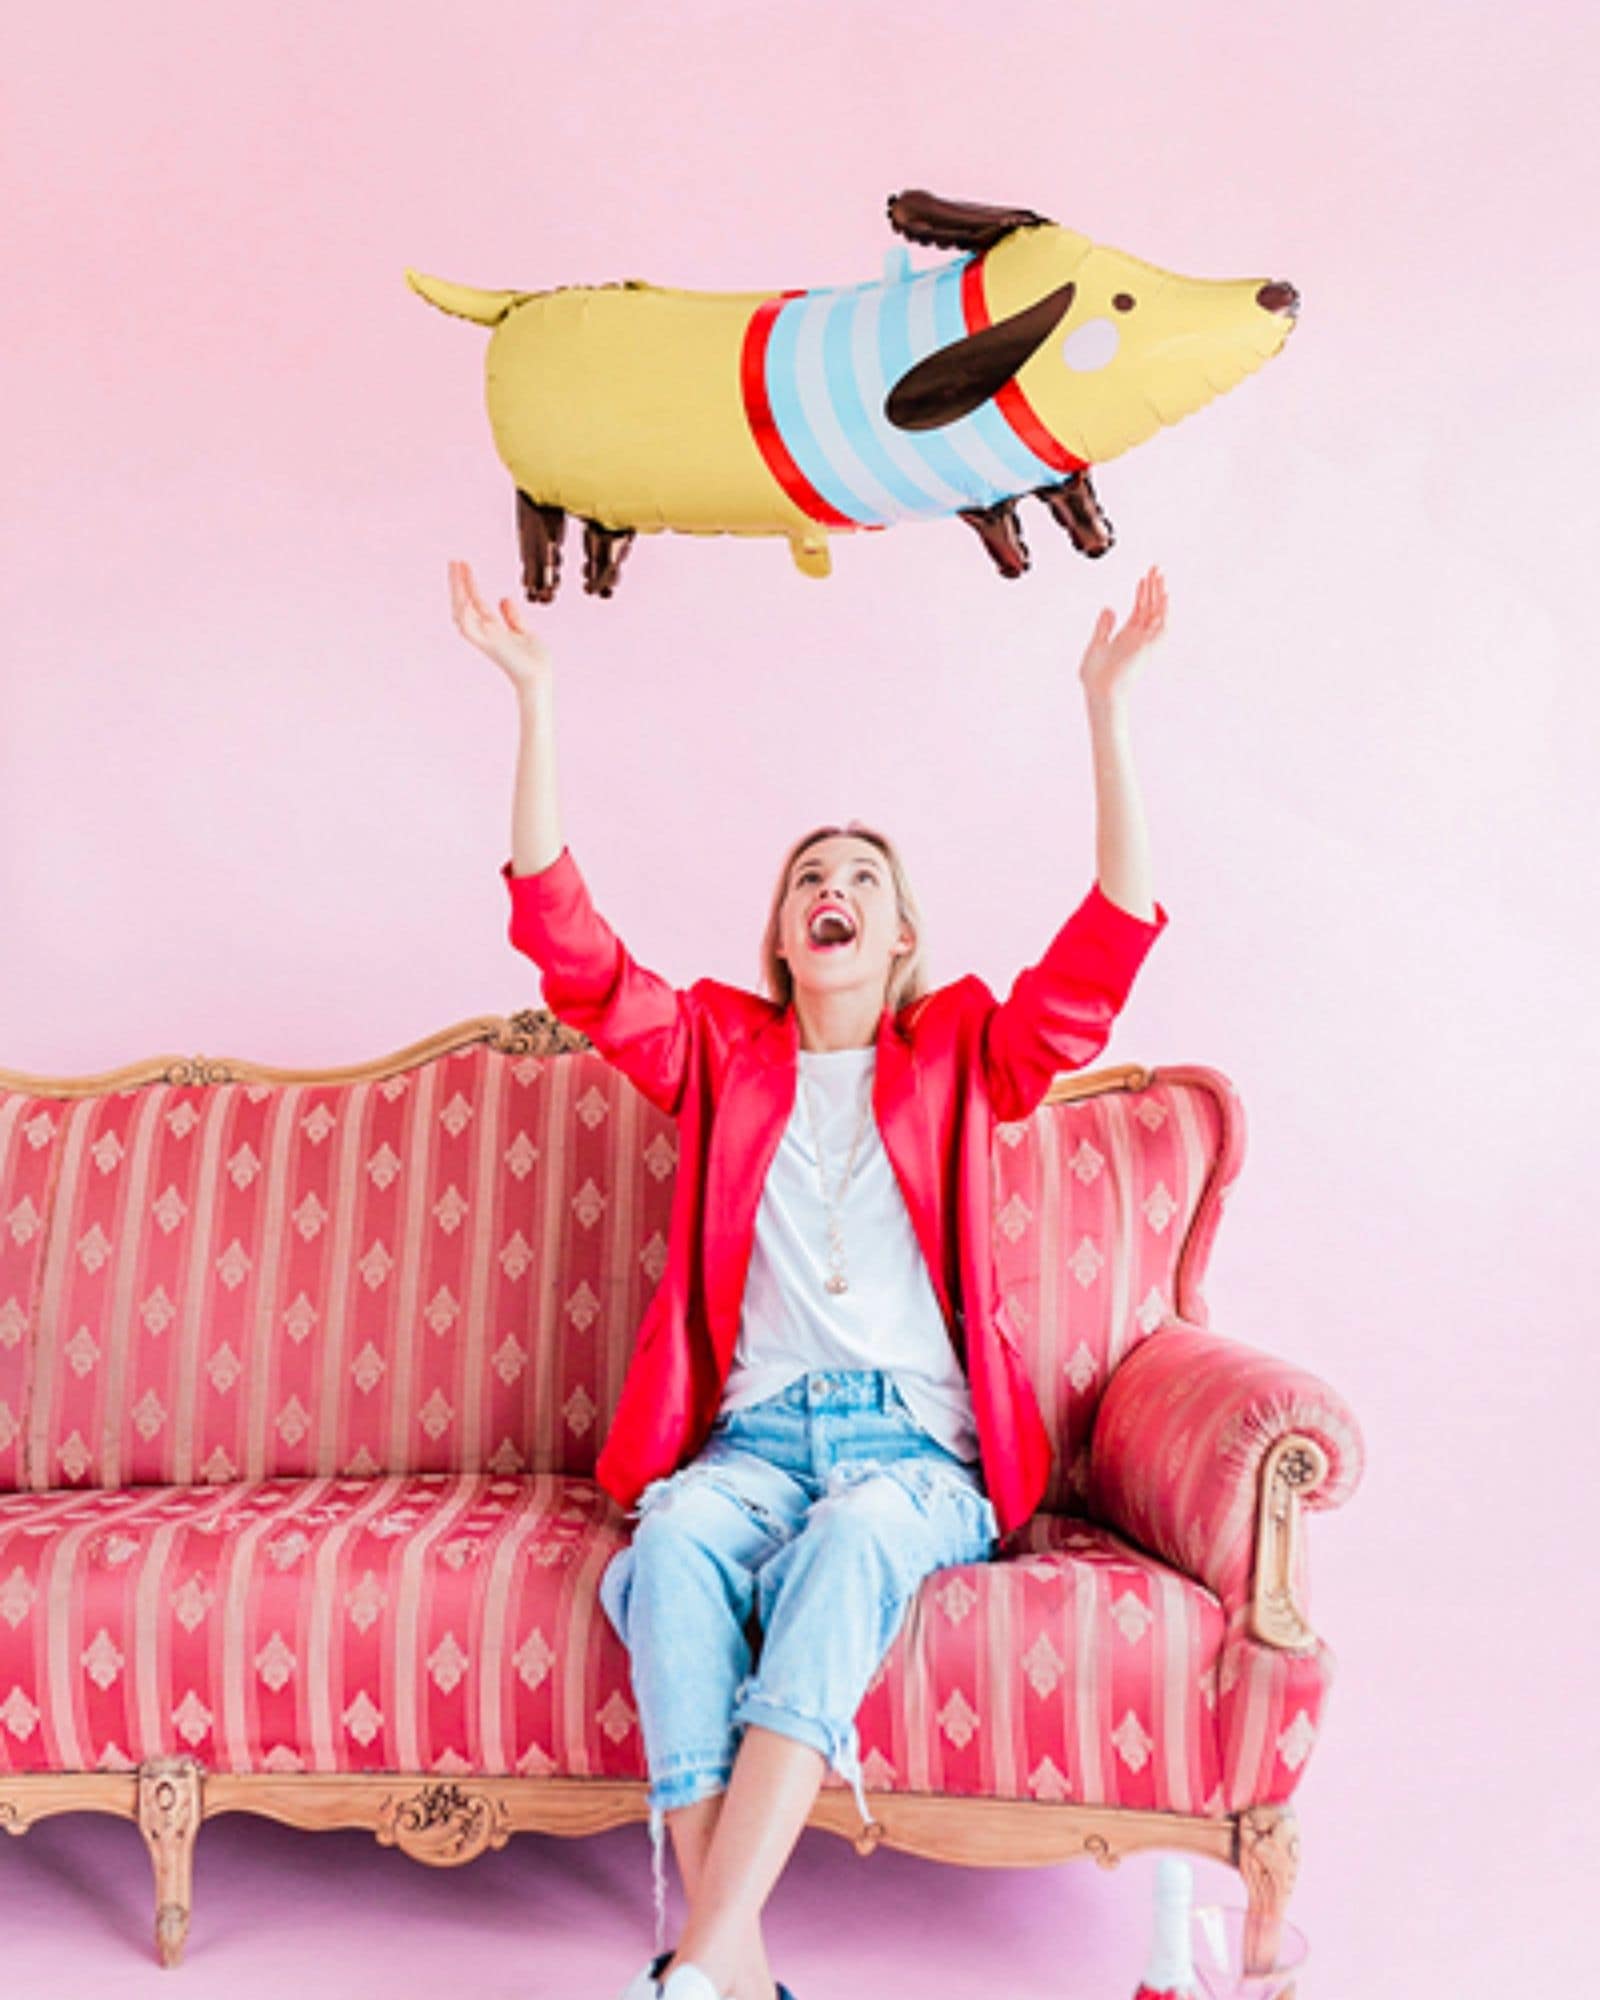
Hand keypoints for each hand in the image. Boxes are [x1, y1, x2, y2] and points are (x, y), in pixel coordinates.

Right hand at [448, 559, 551, 693]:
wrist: (539, 677)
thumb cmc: (534, 661)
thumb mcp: (524, 632)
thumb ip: (512, 617)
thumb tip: (503, 598)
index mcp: (493, 628)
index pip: (476, 601)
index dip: (470, 583)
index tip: (464, 565)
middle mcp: (485, 631)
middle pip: (465, 603)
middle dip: (459, 583)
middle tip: (454, 562)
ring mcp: (484, 637)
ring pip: (462, 611)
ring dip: (457, 590)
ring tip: (456, 569)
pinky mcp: (487, 644)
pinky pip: (468, 627)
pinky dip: (463, 612)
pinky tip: (462, 595)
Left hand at [1078, 564, 1166, 704]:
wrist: (1098, 691)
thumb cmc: (1096, 676)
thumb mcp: (1096, 644)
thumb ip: (1104, 626)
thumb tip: (1109, 608)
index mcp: (1127, 635)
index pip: (1140, 609)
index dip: (1142, 593)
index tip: (1143, 577)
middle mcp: (1139, 637)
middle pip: (1150, 607)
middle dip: (1153, 588)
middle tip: (1155, 568)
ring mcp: (1144, 642)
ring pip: (1157, 613)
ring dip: (1159, 595)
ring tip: (1159, 576)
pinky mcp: (1148, 648)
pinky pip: (1162, 628)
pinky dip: (1165, 613)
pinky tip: (1164, 597)